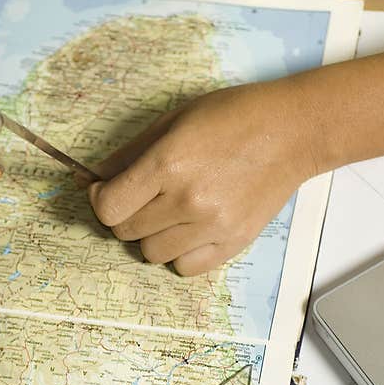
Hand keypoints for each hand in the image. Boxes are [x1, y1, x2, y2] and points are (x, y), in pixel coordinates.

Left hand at [87, 81, 319, 274]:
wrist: (293, 131)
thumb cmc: (234, 116)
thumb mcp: (174, 120)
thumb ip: (128, 154)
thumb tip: (89, 179)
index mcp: (168, 164)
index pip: (109, 207)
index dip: (99, 200)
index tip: (105, 191)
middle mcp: (187, 200)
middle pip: (126, 232)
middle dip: (125, 215)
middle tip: (142, 198)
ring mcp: (212, 226)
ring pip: (152, 254)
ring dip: (151, 236)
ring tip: (171, 212)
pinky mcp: (233, 243)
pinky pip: (184, 268)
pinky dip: (179, 254)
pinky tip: (189, 230)